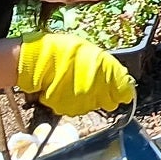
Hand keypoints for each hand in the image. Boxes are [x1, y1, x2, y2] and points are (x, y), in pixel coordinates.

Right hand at [16, 31, 135, 114]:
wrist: (35, 62)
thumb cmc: (62, 51)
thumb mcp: (89, 50)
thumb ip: (107, 66)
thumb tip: (122, 79)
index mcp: (106, 74)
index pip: (125, 92)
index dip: (123, 91)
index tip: (120, 88)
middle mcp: (97, 91)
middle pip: (110, 102)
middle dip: (106, 94)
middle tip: (94, 83)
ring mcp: (83, 103)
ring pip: (93, 105)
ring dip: (90, 97)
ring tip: (76, 83)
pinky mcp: (69, 109)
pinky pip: (78, 107)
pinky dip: (75, 101)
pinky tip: (67, 89)